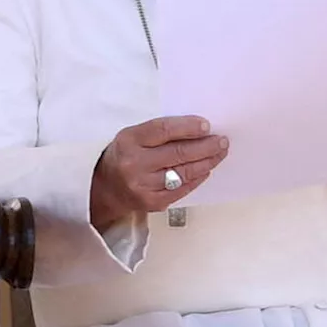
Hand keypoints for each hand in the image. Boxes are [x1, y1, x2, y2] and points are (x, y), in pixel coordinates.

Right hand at [89, 116, 228, 229]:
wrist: (104, 189)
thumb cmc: (124, 156)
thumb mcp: (133, 136)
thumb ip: (160, 132)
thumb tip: (198, 128)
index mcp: (129, 141)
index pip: (164, 130)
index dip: (188, 127)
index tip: (206, 125)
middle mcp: (135, 164)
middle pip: (178, 153)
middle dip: (205, 146)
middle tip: (221, 140)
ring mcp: (144, 186)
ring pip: (184, 172)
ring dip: (207, 162)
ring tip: (219, 153)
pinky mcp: (153, 202)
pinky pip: (182, 189)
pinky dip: (197, 178)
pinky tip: (206, 169)